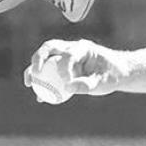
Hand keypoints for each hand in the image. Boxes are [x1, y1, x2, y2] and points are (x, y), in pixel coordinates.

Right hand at [26, 39, 145, 101]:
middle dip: (38, 59)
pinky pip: (48, 71)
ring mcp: (65, 55)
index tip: (66, 83)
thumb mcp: (104, 82)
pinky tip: (40, 97)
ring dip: (34, 68)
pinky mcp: (62, 64)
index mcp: (83, 48)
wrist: (116, 73)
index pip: (68, 55)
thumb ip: (87, 84)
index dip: (64, 68)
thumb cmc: (112, 75)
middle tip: (34, 74)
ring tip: (29, 84)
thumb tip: (68, 88)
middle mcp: (72, 48)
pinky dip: (43, 81)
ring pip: (44, 58)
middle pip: (49, 47)